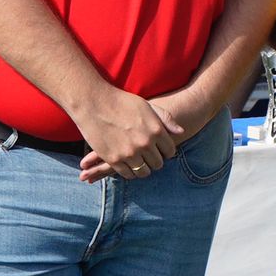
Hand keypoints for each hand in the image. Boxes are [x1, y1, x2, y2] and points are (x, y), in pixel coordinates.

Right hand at [81, 94, 215, 181]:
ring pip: (144, 172)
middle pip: (158, 164)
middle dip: (155, 160)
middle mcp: (145, 144)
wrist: (94, 102)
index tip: (160, 149)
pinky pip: (128, 174)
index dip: (166, 151)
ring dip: (143, 168)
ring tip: (139, 160)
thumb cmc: (122, 102)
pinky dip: (130, 172)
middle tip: (148, 156)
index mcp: (156, 130)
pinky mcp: (114, 159)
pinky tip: (128, 163)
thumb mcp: (148, 106)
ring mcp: (129, 153)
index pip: (170, 151)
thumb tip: (181, 131)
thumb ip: (166, 119)